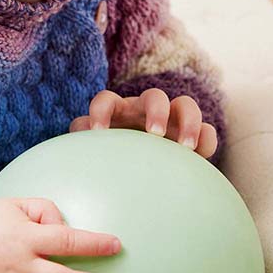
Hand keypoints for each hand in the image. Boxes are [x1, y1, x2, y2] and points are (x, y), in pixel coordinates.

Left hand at [68, 87, 217, 158]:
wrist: (139, 176)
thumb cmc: (110, 165)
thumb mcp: (95, 157)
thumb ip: (82, 155)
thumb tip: (64, 166)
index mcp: (117, 114)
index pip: (106, 101)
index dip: (101, 111)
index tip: (97, 132)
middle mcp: (145, 112)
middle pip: (154, 96)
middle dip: (156, 109)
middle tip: (153, 133)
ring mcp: (172, 121)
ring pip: (186, 105)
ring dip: (187, 121)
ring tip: (184, 147)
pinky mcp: (193, 137)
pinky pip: (207, 131)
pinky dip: (206, 139)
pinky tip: (201, 156)